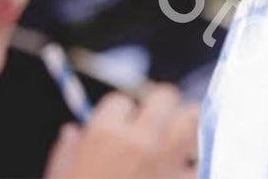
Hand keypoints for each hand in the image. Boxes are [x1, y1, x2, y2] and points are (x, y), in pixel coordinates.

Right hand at [43, 86, 198, 177]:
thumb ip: (66, 155)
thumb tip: (72, 132)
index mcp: (104, 137)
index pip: (120, 101)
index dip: (118, 117)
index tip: (118, 131)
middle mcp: (140, 142)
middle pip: (165, 96)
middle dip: (160, 109)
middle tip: (156, 128)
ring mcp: (168, 163)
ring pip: (192, 120)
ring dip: (185, 131)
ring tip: (177, 146)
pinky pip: (201, 163)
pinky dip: (194, 168)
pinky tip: (182, 174)